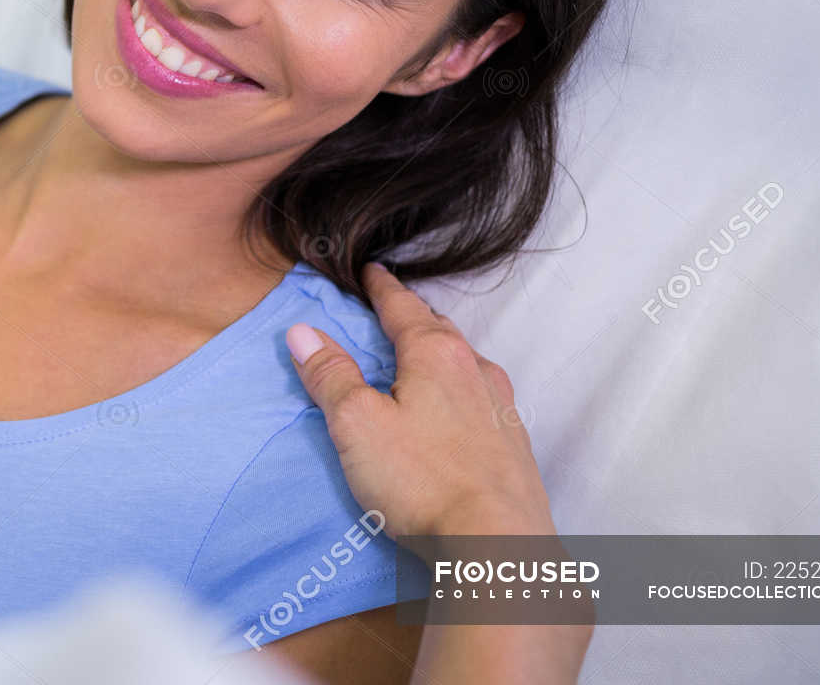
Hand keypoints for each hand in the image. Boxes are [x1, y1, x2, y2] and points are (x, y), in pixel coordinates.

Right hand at [285, 263, 554, 537]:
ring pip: (467, 365)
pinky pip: (482, 400)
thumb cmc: (423, 481)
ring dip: (441, 356)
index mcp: (436, 355)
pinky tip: (453, 414)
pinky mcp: (515, 447)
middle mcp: (477, 371)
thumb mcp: (357, 425)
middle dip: (414, 318)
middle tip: (391, 313)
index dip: (382, 287)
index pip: (403, 307)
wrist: (500, 547)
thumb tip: (304, 332)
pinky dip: (460, 392)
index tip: (372, 271)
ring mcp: (503, 409)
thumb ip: (331, 377)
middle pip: (440, 330)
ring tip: (420, 362)